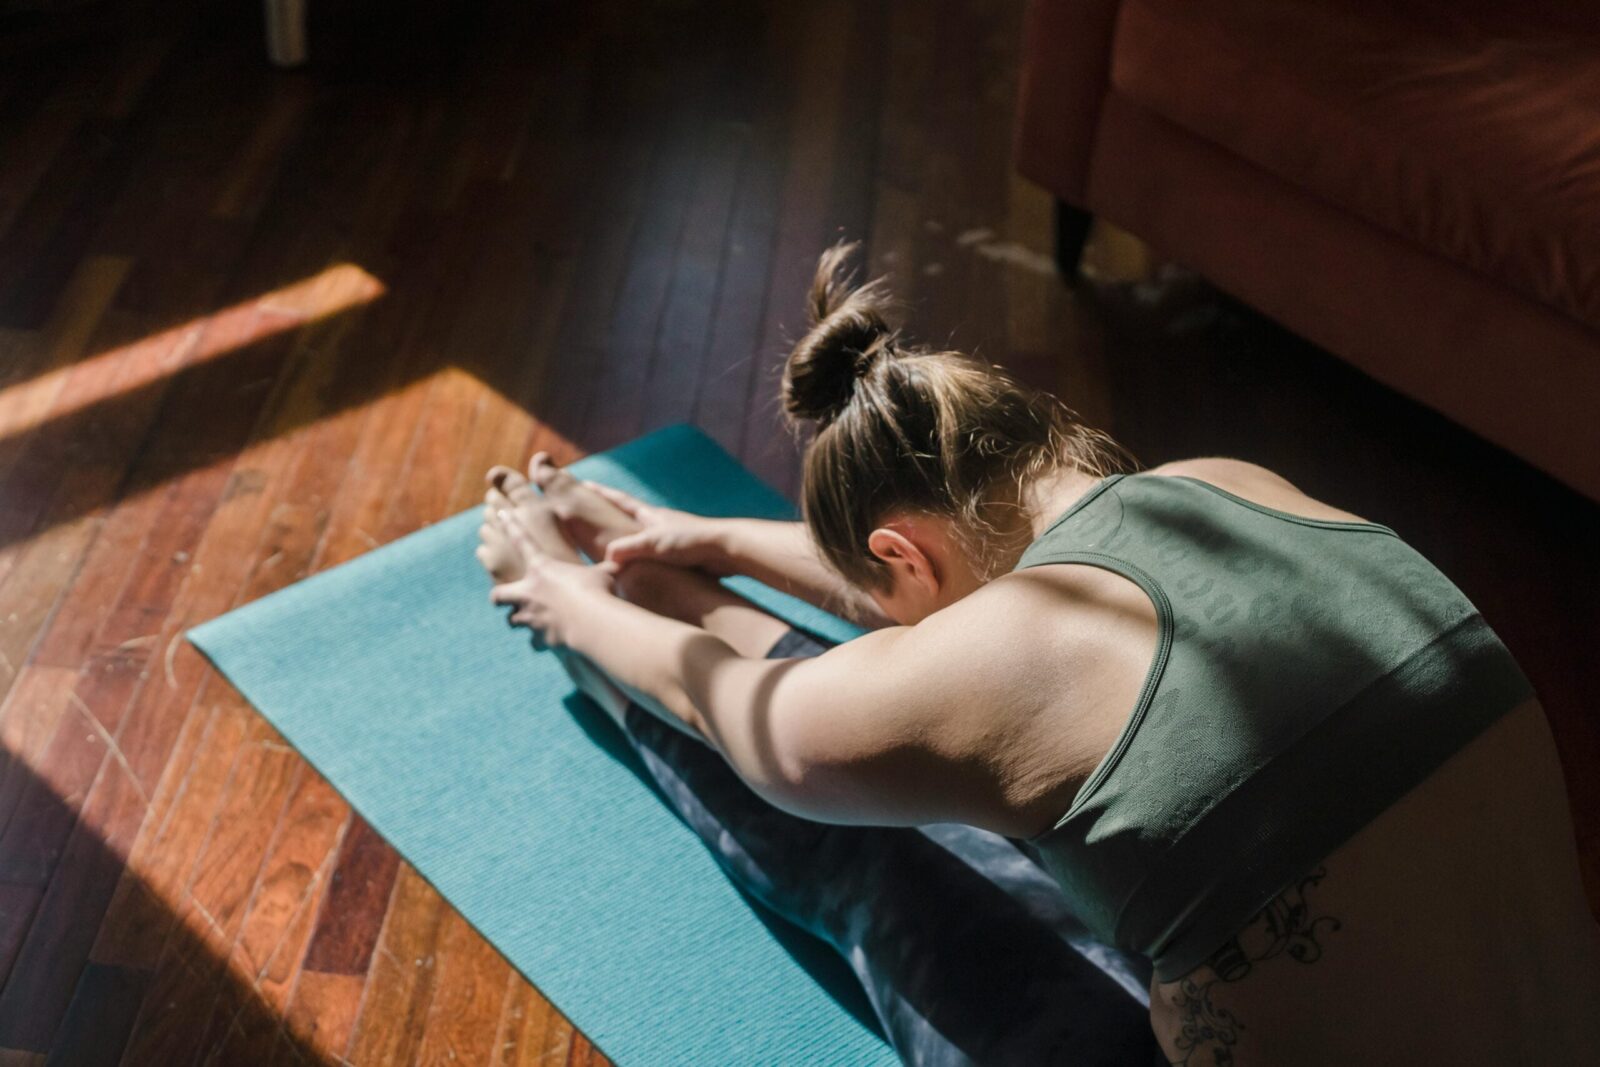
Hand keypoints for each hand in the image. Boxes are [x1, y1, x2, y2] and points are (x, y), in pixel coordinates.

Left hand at [489, 508, 619, 648]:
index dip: (510, 525)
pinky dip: (541, 643)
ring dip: (521, 621)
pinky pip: (535, 643)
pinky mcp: (539, 639)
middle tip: (505, 598)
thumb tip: (622, 561)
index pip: (522, 540)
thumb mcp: (606, 573)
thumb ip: (607, 569)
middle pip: (498, 595)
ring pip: (512, 622)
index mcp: (542, 568)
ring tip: (533, 622)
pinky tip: (551, 642)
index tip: (501, 514)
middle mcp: (528, 593)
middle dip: (500, 597)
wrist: (591, 623)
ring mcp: (531, 618)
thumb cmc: (599, 592)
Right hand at [580, 481, 734, 575]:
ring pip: (640, 538)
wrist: (726, 550)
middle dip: (610, 513)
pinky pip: (652, 556)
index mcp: (650, 516)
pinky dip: (640, 559)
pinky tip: (638, 569)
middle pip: (628, 516)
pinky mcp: (679, 556)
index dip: (600, 493)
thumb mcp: (654, 544)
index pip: (619, 500)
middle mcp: (659, 524)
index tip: (583, 483)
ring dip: (625, 537)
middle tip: (591, 510)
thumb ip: (628, 548)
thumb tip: (607, 557)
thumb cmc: (691, 542)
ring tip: (611, 543)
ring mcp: (669, 539)